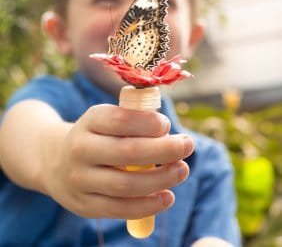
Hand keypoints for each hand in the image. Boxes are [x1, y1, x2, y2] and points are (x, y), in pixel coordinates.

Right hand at [42, 104, 193, 218]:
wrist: (56, 161)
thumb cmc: (96, 137)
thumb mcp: (107, 120)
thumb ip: (134, 121)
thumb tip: (169, 134)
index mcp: (89, 121)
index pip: (122, 120)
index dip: (150, 123)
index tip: (167, 125)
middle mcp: (80, 149)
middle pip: (128, 152)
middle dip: (165, 150)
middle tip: (187, 146)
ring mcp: (80, 180)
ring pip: (126, 184)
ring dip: (161, 179)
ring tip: (182, 170)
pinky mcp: (84, 204)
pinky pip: (119, 209)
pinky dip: (148, 205)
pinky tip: (167, 197)